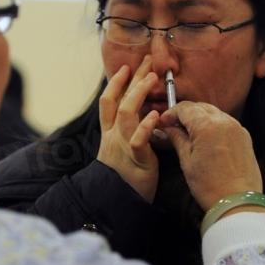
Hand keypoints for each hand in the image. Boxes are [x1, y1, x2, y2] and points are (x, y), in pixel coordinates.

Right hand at [96, 55, 160, 202]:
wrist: (117, 202)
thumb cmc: (125, 176)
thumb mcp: (123, 149)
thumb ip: (129, 131)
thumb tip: (143, 112)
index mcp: (110, 133)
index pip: (108, 102)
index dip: (115, 83)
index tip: (126, 67)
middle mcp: (113, 136)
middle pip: (119, 101)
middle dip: (132, 79)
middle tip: (147, 62)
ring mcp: (122, 146)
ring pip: (126, 114)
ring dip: (139, 94)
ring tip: (151, 79)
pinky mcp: (136, 160)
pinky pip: (138, 140)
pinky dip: (146, 126)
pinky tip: (156, 115)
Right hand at [159, 101, 262, 211]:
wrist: (238, 202)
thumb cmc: (209, 185)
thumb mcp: (187, 161)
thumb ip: (177, 139)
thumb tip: (167, 128)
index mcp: (207, 125)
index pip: (185, 108)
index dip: (171, 113)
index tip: (163, 122)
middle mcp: (224, 121)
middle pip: (199, 107)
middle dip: (185, 114)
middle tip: (173, 126)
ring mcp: (237, 127)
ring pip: (213, 112)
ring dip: (199, 118)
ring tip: (188, 133)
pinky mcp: (244, 136)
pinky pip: (225, 122)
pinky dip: (213, 124)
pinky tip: (205, 138)